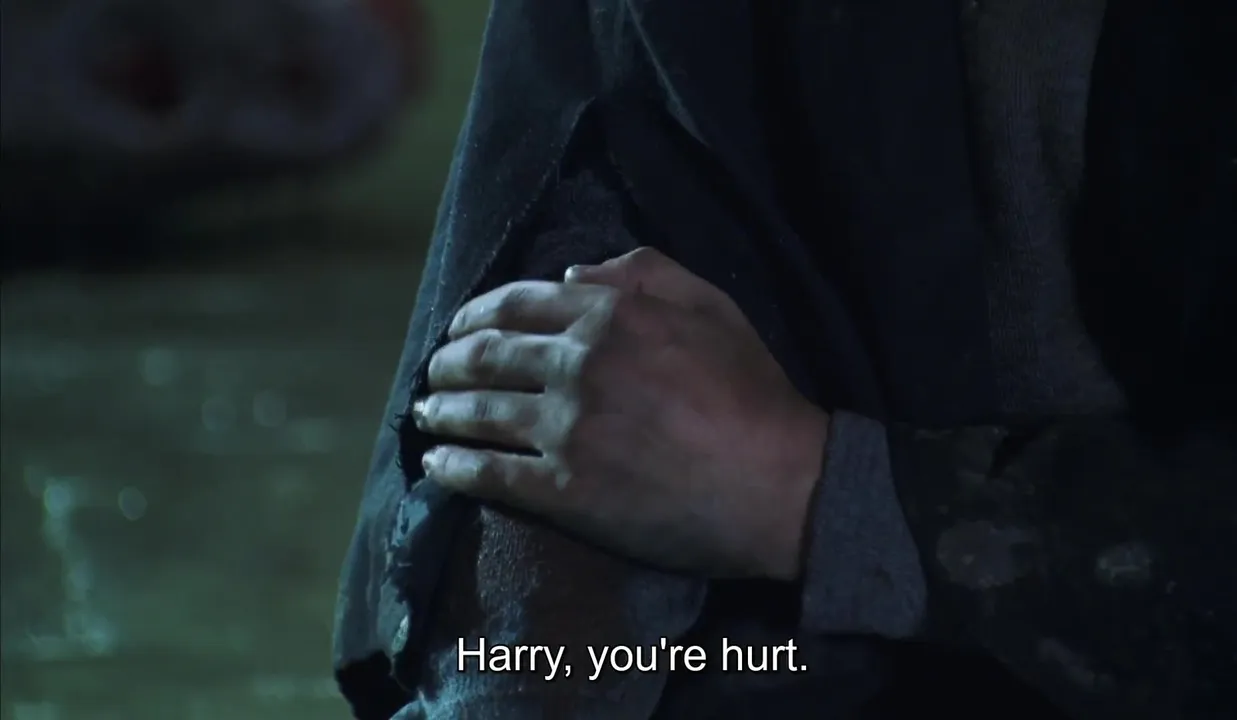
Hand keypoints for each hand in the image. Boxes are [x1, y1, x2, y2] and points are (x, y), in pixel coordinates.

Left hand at [413, 248, 828, 579]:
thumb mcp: (713, 306)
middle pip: (486, 356)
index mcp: (610, 315)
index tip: (458, 327)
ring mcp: (566, 430)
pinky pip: (490, 474)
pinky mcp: (564, 491)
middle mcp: (577, 366)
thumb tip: (571, 269)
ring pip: (478, 413)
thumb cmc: (754, 390)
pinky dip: (453, 468)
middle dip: (447, 361)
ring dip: (441, 410)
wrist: (780, 482)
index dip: (475, 314)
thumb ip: (645, 272)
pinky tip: (435, 466)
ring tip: (425, 414)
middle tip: (433, 371)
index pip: (518, 303)